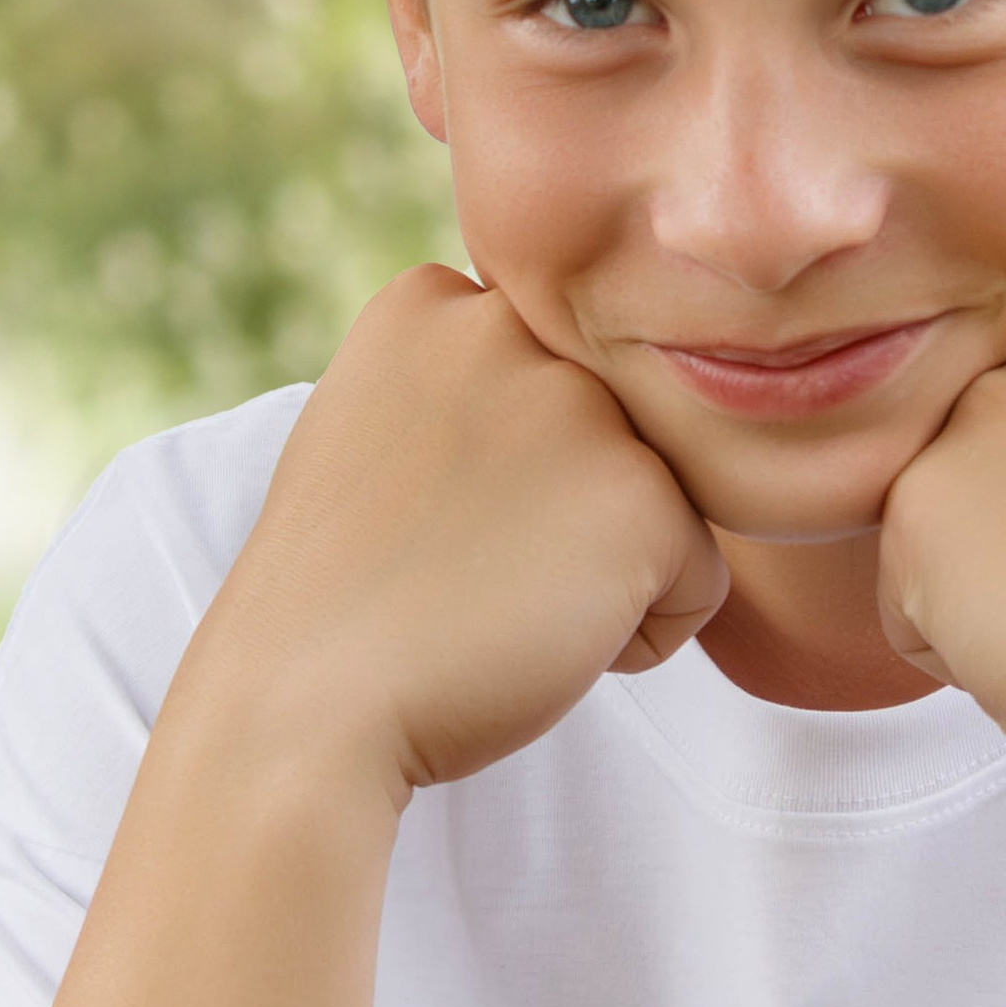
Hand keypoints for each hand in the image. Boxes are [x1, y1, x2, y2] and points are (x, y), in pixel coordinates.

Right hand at [206, 264, 728, 798]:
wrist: (306, 706)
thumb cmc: (340, 600)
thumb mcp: (376, 437)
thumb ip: (467, 387)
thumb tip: (571, 387)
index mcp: (430, 301)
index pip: (549, 378)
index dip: (506, 475)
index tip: (423, 520)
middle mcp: (510, 325)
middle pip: (613, 434)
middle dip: (563, 515)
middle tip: (460, 568)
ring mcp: (580, 404)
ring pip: (662, 502)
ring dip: (602, 572)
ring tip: (495, 601)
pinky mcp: (643, 495)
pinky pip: (699, 580)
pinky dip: (639, 637)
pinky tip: (536, 639)